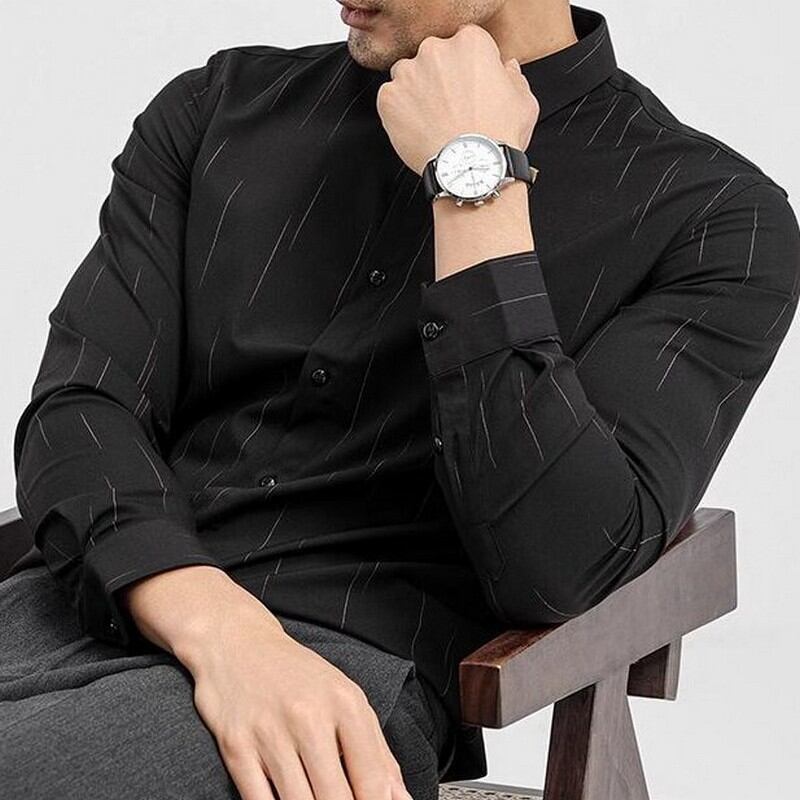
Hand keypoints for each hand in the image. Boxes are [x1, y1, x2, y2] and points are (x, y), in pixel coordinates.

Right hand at [180, 602, 411, 799]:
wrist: (237, 641)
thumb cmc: (295, 674)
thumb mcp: (344, 697)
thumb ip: (375, 751)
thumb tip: (400, 799)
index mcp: (345, 703)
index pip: (372, 779)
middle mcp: (309, 716)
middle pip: (336, 799)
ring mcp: (270, 732)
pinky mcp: (236, 746)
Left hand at [375, 23, 539, 174]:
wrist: (471, 169)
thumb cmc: (498, 137)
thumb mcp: (523, 103)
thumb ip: (512, 78)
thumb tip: (507, 69)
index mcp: (470, 43)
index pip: (463, 44)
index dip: (467, 69)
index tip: (469, 88)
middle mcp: (436, 51)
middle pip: (432, 57)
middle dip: (439, 79)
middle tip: (450, 108)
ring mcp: (408, 73)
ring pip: (407, 76)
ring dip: (416, 93)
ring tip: (432, 121)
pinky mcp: (388, 98)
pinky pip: (390, 100)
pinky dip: (399, 113)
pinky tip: (418, 130)